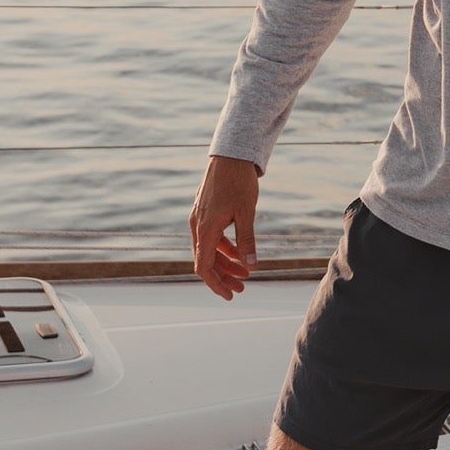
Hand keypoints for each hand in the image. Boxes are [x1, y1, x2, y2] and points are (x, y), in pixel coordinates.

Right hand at [190, 154, 258, 300]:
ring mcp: (200, 218)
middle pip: (206, 260)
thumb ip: (247, 241)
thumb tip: (251, 266)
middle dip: (223, 276)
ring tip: (245, 272)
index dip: (216, 284)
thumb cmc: (239, 182)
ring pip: (209, 249)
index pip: (204, 267)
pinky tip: (239, 253)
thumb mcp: (247, 213)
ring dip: (225, 262)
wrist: (230, 155)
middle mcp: (197, 225)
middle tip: (242, 287)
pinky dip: (224, 247)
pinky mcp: (205, 211)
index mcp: (205, 228)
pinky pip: (211, 237)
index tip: (230, 295)